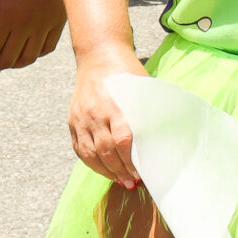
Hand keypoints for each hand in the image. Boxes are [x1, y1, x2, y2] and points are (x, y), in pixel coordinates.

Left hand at [0, 0, 65, 69]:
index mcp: (9, 16)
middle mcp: (28, 26)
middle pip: (8, 59)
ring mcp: (45, 26)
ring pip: (28, 59)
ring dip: (12, 63)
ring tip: (2, 59)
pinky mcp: (58, 22)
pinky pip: (46, 48)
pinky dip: (33, 55)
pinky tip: (25, 49)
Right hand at [68, 45, 148, 186]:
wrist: (98, 56)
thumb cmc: (126, 73)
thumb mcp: (142, 89)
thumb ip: (149, 113)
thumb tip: (165, 140)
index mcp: (116, 104)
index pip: (123, 140)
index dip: (132, 160)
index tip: (141, 172)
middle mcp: (95, 112)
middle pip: (106, 150)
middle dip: (120, 170)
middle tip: (132, 182)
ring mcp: (81, 117)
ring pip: (90, 153)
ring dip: (106, 171)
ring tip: (120, 180)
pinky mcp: (72, 120)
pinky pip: (79, 149)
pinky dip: (91, 163)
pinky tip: (104, 169)